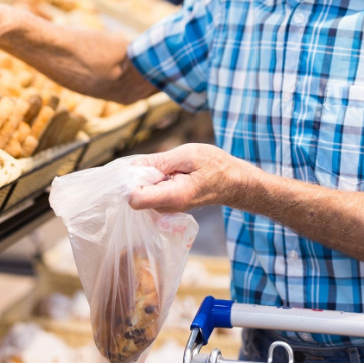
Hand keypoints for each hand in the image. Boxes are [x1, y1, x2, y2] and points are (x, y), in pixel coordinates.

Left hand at [128, 143, 255, 212]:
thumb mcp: (188, 155)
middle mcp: (167, 208)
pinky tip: (170, 174)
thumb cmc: (214, 165)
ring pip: (142, 193)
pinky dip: (154, 181)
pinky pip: (150, 193)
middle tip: (162, 164)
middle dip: (140, 177)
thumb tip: (132, 167)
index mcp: (173, 196)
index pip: (135, 199)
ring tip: (170, 169)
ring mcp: (166, 209)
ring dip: (149, 178)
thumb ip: (159, 161)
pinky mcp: (166, 206)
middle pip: (135, 195)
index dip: (131, 181)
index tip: (140, 167)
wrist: (232, 183)